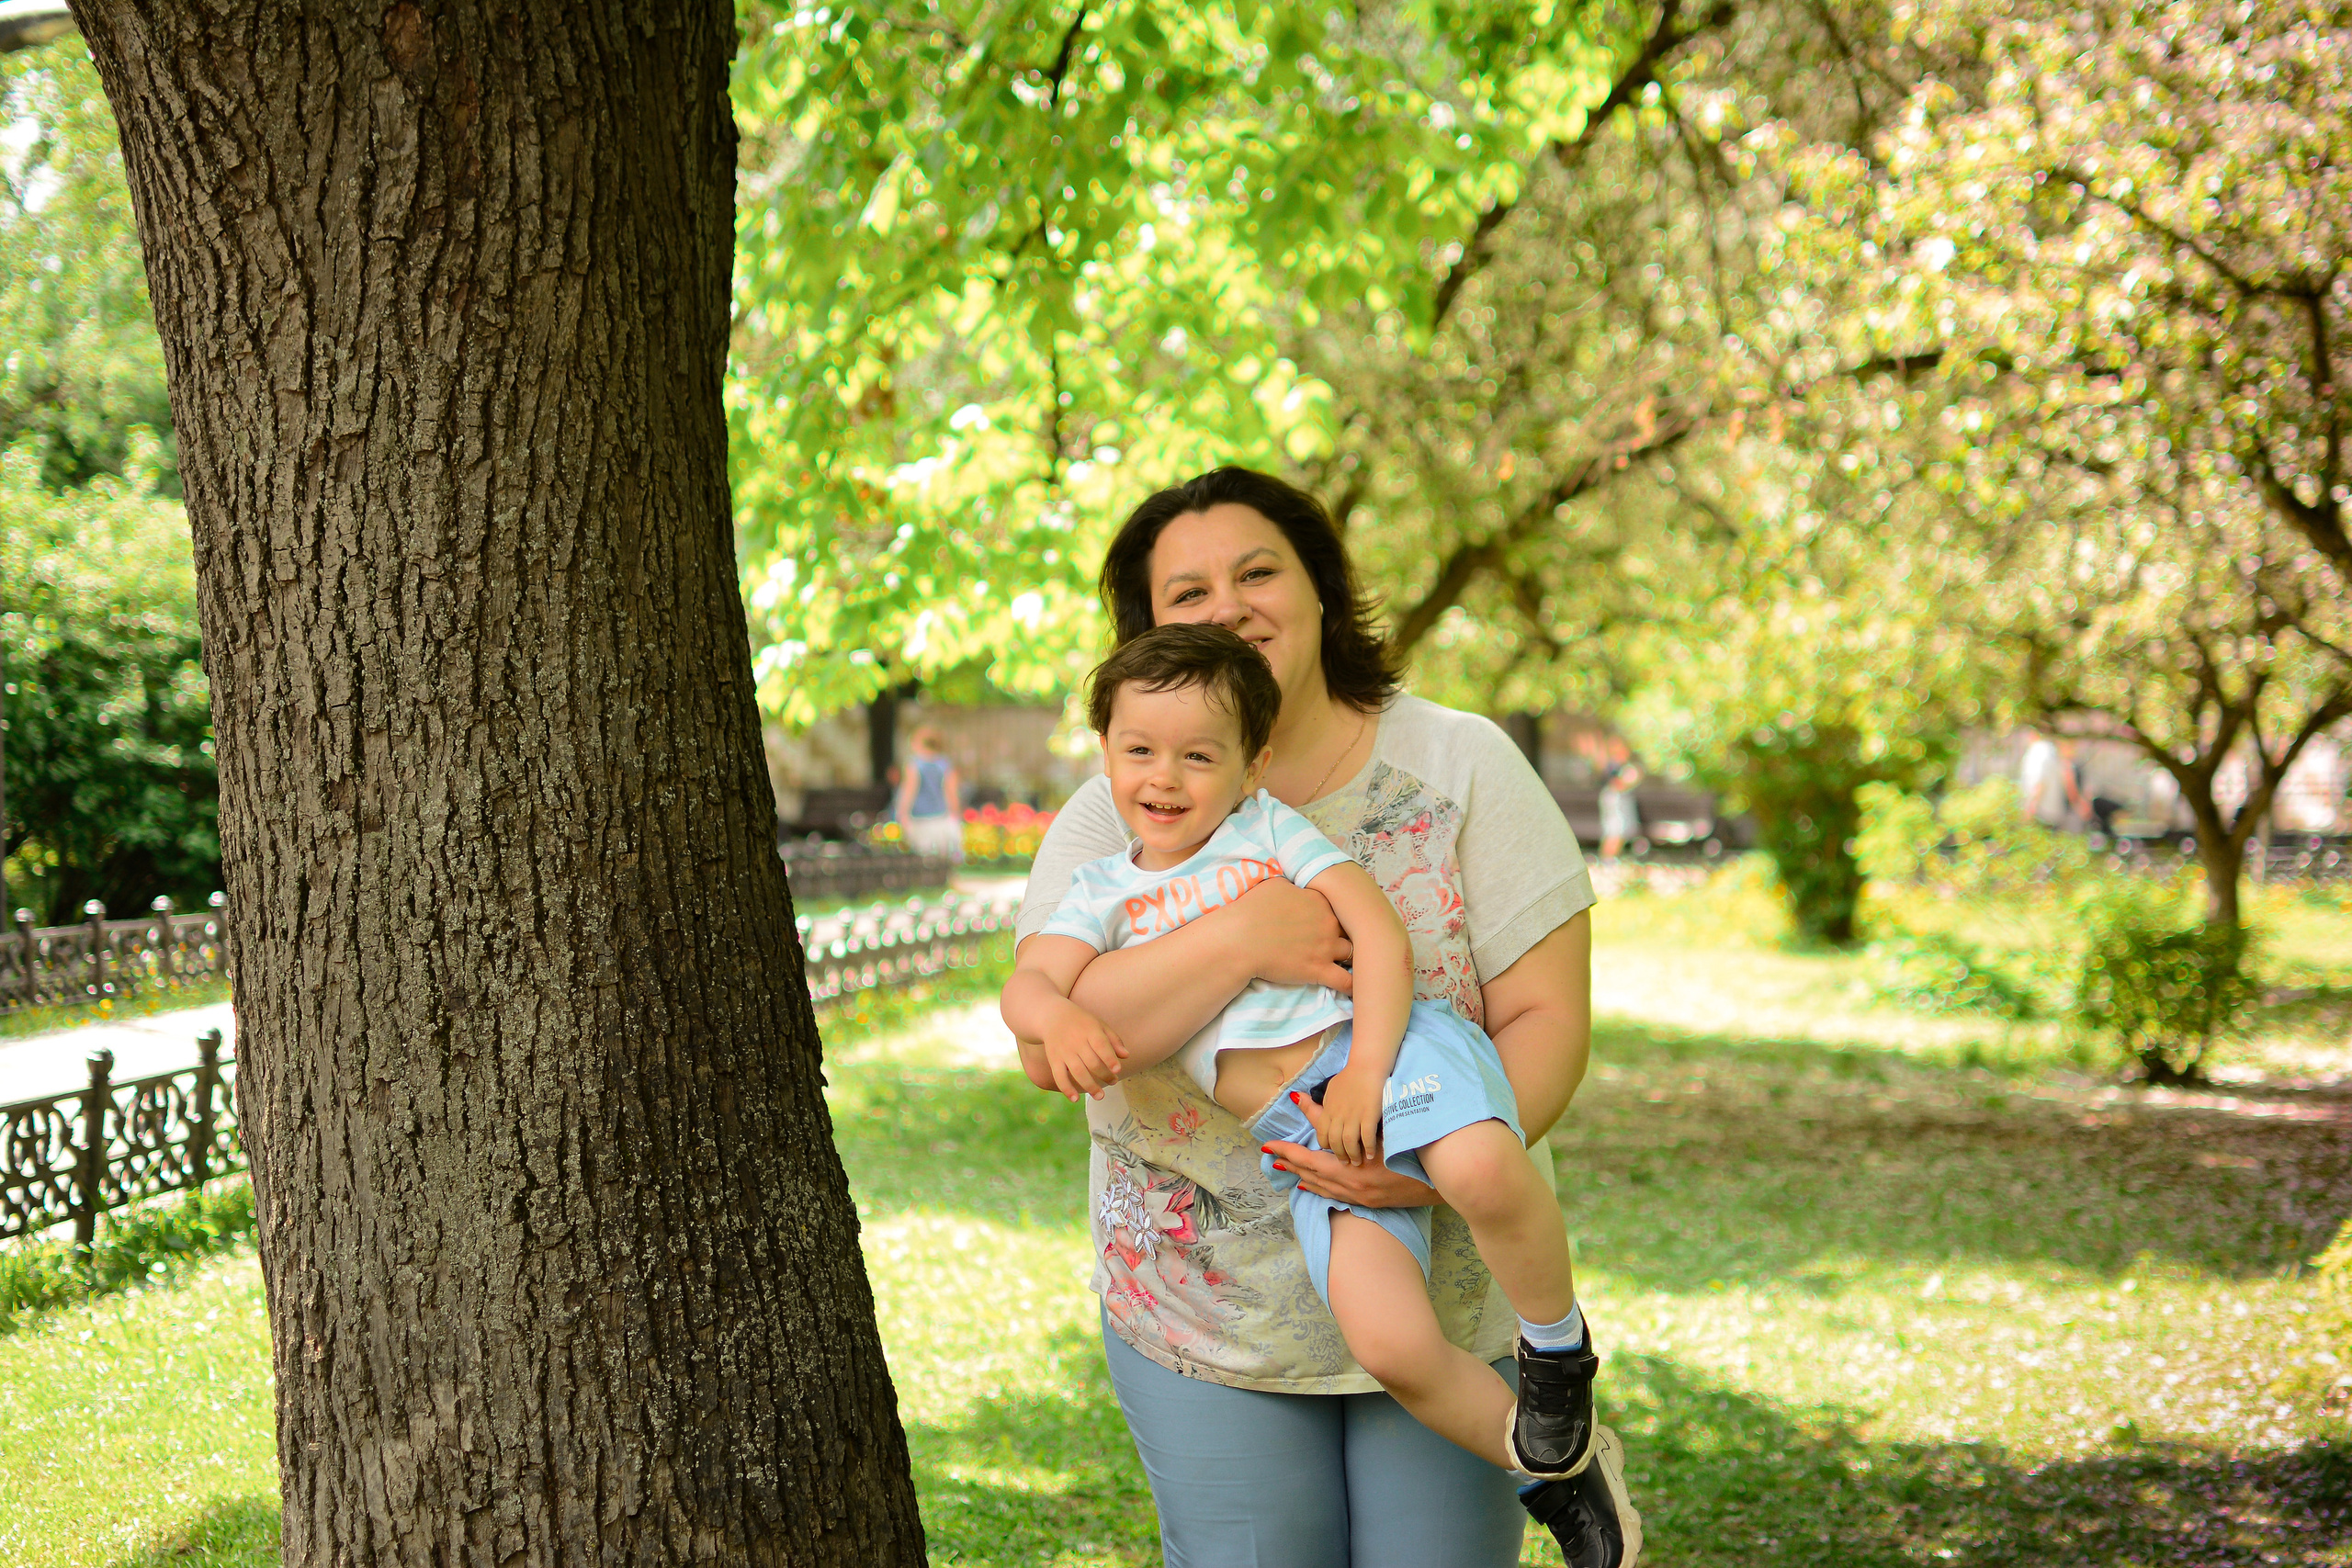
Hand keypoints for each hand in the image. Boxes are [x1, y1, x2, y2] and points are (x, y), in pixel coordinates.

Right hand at [1041, 1008, 1128, 1100]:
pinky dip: (1066, 1089)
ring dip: (1090, 1086)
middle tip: (1113, 1082)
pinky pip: (1059, 1076)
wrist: (1052, 1016)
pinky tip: (1075, 1099)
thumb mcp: (1099, 1025)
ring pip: (1077, 1072)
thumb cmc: (1082, 1022)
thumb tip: (1126, 1056)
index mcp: (1090, 1030)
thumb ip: (1114, 1040)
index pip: (1101, 1045)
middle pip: (1091, 1062)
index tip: (1118, 1070)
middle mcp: (1076, 1042)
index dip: (1109, 1059)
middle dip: (1104, 1075)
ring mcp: (1064, 1052)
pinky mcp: (1053, 1060)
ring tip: (1100, 1096)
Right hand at [1231, 877, 1353, 993]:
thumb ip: (1293, 887)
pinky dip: (1352, 985)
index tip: (1331, 921)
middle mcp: (1328, 922)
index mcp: (1319, 900)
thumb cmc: (1251, 910)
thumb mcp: (1274, 885)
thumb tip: (1297, 889)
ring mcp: (1326, 947)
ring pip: (1352, 952)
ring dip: (1351, 957)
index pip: (1340, 906)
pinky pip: (1346, 981)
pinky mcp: (1320, 970)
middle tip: (1340, 941)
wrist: (1240, 939)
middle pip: (1350, 928)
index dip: (1337, 914)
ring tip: (1352, 963)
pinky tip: (1356, 988)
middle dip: (1347, 934)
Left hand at [1263, 1126, 1439, 1206]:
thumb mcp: (1383, 1137)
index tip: (1270, 1146)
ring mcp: (1358, 1198)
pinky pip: (1333, 1195)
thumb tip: (1336, 1112)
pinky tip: (1310, 1186)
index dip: (1289, 1152)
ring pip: (1321, 1186)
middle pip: (1311, 1174)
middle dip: (1289, 1163)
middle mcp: (1350, 1187)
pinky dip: (1318, 1188)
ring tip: (1284, 1168)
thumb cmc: (1411, 1156)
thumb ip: (1356, 1128)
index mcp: (1350, 1170)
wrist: (1437, 1186)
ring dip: (1301, 1175)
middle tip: (1270, 1155)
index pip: (1310, 1159)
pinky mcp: (1366, 1202)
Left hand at [1315, 1067, 1386, 1166]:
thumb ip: (1326, 1104)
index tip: (1333, 1149)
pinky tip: (1371, 1154)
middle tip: (1346, 1162)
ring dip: (1353, 1154)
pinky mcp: (1369, 1114)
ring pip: (1349, 1142)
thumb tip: (1321, 1111)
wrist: (1368, 1065)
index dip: (1326, 1145)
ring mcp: (1353, 1115)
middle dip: (1339, 1154)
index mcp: (1329, 1109)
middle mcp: (1338, 1114)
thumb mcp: (1332, 1089)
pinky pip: (1366, 1137)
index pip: (1322, 1134)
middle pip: (1335, 1141)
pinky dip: (1368, 1148)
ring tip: (1358, 1162)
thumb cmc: (1351, 1076)